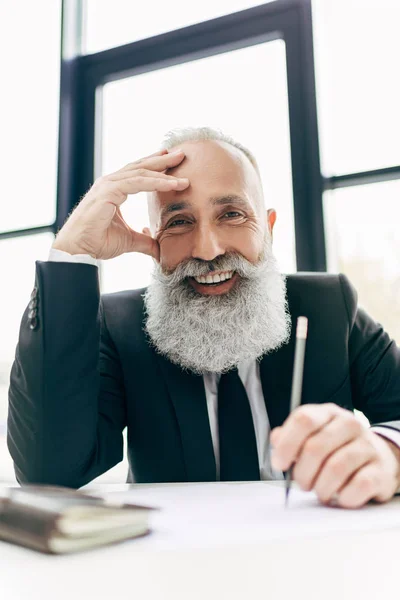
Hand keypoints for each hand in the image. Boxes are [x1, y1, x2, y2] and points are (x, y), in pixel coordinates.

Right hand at [52, 149, 189, 259]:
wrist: (78, 250)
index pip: (138, 173)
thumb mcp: (129, 241)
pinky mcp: (108, 192)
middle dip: (162, 160)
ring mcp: (108, 185)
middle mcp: (110, 183)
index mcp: (113, 190)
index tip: (172, 163)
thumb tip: (160, 250)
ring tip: (181, 163)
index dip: (155, 167)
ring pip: (141, 172)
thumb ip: (145, 241)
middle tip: (181, 153)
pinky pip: (137, 183)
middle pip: (141, 166)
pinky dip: (156, 182)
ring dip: (163, 168)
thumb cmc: (96, 242)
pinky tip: (172, 183)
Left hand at [270, 403, 399, 507]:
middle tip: (302, 483)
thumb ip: (290, 437)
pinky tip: (341, 496)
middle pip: (316, 447)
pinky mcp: (381, 469)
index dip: (287, 444)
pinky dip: (344, 497)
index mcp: (328, 413)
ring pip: (335, 469)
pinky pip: (357, 486)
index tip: (279, 463)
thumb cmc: (338, 448)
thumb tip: (276, 440)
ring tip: (320, 491)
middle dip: (302, 472)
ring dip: (321, 487)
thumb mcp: (313, 435)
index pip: (304, 420)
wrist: (380, 457)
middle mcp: (349, 424)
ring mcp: (367, 445)